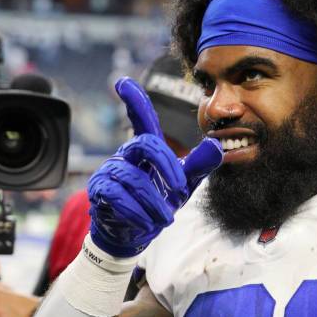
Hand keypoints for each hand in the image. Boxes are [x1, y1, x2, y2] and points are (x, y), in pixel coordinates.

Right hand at [88, 77, 222, 257]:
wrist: (135, 233)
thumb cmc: (159, 201)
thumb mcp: (184, 184)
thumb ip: (200, 164)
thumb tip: (217, 144)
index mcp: (146, 148)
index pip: (142, 120)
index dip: (135, 101)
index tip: (124, 82)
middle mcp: (126, 153)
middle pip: (145, 143)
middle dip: (167, 165)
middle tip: (180, 188)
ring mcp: (109, 170)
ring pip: (133, 178)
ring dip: (154, 201)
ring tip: (166, 217)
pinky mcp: (99, 190)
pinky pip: (117, 197)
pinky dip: (137, 212)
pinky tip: (146, 223)